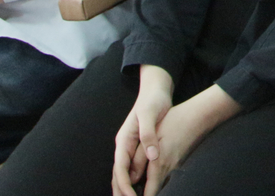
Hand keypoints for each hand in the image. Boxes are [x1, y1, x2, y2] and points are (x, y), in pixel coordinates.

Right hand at [112, 67, 173, 195]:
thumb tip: (151, 156)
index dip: (124, 185)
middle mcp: (124, 145)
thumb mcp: (150, 115)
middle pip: (118, 174)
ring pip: (124, 172)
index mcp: (124, 139)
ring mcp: (130, 146)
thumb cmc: (153, 101)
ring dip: (125, 188)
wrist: (155, 90)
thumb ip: (149, 134)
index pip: (120, 168)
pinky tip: (139, 188)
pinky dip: (134, 180)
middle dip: (120, 191)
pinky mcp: (138, 145)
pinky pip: (133, 167)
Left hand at [137, 85, 239, 194]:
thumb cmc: (175, 121)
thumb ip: (140, 158)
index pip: (150, 193)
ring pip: (159, 186)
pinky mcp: (178, 162)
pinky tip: (148, 182)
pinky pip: (164, 178)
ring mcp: (175, 167)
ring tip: (135, 193)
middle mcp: (169, 169)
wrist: (200, 116)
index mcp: (159, 164)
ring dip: (148, 191)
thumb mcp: (152, 136)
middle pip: (155, 192)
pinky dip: (154, 184)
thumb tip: (131, 178)